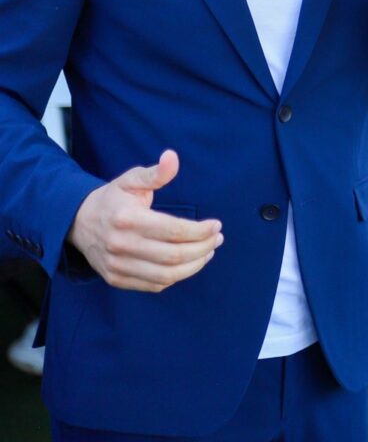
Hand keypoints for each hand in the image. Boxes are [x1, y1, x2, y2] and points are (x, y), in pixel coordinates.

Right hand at [67, 150, 223, 291]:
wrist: (77, 223)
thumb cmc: (112, 199)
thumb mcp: (130, 180)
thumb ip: (155, 173)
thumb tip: (172, 157)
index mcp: (127, 219)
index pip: (173, 231)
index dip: (200, 231)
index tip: (216, 225)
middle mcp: (120, 245)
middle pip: (174, 255)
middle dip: (203, 248)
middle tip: (217, 238)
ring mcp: (117, 265)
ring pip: (166, 275)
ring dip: (195, 265)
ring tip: (208, 252)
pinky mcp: (116, 279)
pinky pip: (154, 285)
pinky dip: (176, 277)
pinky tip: (189, 264)